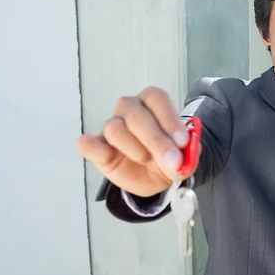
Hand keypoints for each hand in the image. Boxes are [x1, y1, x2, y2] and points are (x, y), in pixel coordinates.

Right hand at [76, 87, 198, 196]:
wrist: (153, 177)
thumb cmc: (167, 158)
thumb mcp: (185, 157)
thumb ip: (188, 152)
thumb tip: (183, 153)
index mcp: (152, 102)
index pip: (156, 98)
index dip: (170, 119)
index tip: (182, 142)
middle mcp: (129, 108)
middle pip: (136, 115)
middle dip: (156, 140)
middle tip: (172, 161)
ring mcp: (111, 126)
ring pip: (114, 127)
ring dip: (134, 147)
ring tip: (146, 159)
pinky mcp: (96, 146)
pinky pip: (86, 143)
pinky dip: (96, 150)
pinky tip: (109, 157)